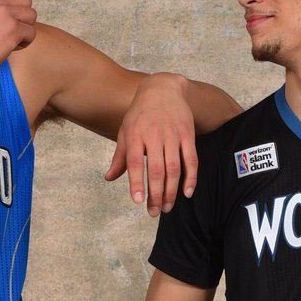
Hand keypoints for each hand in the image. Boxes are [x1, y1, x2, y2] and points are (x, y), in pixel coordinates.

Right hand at [0, 0, 37, 77]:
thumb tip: (12, 4)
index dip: (12, 5)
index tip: (4, 19)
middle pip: (25, 0)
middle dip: (21, 16)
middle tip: (9, 30)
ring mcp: (5, 12)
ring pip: (32, 15)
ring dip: (25, 28)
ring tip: (10, 38)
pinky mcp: (13, 29)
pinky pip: (32, 33)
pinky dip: (25, 42)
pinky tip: (11, 47)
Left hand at [104, 73, 197, 216]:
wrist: (163, 89)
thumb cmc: (141, 114)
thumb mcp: (126, 131)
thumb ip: (120, 157)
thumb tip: (109, 178)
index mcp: (135, 135)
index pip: (135, 162)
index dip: (137, 182)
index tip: (138, 201)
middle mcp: (154, 135)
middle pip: (156, 169)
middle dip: (156, 194)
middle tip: (154, 212)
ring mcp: (173, 135)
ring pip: (174, 168)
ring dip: (171, 191)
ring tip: (167, 207)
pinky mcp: (187, 135)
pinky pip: (191, 159)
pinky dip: (191, 177)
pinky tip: (187, 192)